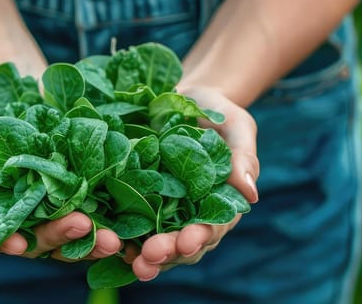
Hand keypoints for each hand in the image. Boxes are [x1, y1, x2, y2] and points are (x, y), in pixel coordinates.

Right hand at [0, 88, 122, 260]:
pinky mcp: (82, 190)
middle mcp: (23, 213)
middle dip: (59, 238)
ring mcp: (54, 204)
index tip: (16, 244)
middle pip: (39, 239)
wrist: (21, 87)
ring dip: (91, 241)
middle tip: (81, 226)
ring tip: (111, 239)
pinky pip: (98, 211)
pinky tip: (127, 224)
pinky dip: (112, 220)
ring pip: (72, 235)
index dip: (4, 240)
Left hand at [131, 85, 259, 280]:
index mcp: (220, 203)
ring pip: (157, 243)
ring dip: (146, 257)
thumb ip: (243, 158)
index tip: (187, 242)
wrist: (185, 100)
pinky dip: (123, 238)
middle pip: (182, 245)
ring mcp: (163, 211)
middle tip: (151, 256)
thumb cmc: (218, 113)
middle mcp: (191, 214)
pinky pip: (131, 225)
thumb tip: (251, 194)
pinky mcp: (138, 200)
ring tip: (132, 262)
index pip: (212, 228)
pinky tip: (110, 244)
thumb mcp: (236, 127)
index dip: (200, 237)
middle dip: (168, 254)